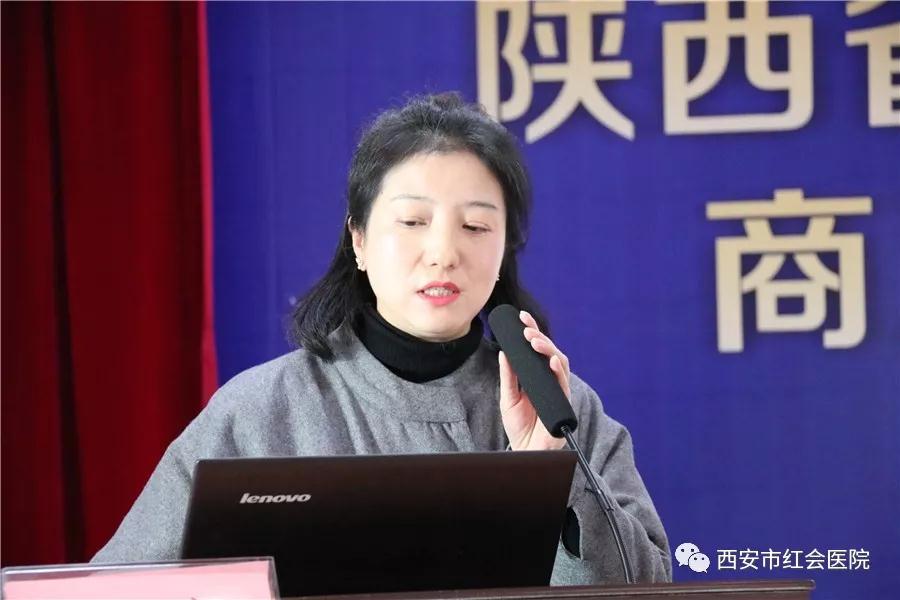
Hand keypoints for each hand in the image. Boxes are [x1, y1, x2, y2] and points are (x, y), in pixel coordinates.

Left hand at [498, 310, 571, 450]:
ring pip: (560, 363)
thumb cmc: (519, 427)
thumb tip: (505, 352)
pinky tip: (551, 361)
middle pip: (550, 352)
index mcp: (538, 377)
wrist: (525, 452)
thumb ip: (509, 377)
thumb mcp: (508, 398)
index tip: (522, 317)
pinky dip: (558, 371)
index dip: (532, 332)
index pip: (537, 350)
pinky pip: (564, 384)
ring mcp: (558, 391)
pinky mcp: (563, 404)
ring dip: (548, 350)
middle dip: (540, 338)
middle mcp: (550, 381)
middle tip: (527, 330)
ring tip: (535, 341)